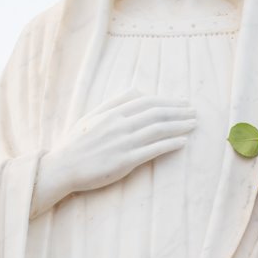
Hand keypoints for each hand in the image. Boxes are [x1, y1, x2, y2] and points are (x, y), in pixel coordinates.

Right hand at [33, 92, 195, 214]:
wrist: (63, 167)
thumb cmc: (77, 143)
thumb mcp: (93, 116)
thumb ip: (115, 102)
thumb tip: (137, 89)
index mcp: (113, 112)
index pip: (147, 102)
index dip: (168, 101)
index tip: (182, 102)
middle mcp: (120, 124)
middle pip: (156, 113)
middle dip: (179, 111)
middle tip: (194, 112)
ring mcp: (123, 143)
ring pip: (158, 129)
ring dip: (179, 125)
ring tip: (193, 124)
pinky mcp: (125, 161)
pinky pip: (153, 150)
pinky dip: (170, 144)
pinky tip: (183, 142)